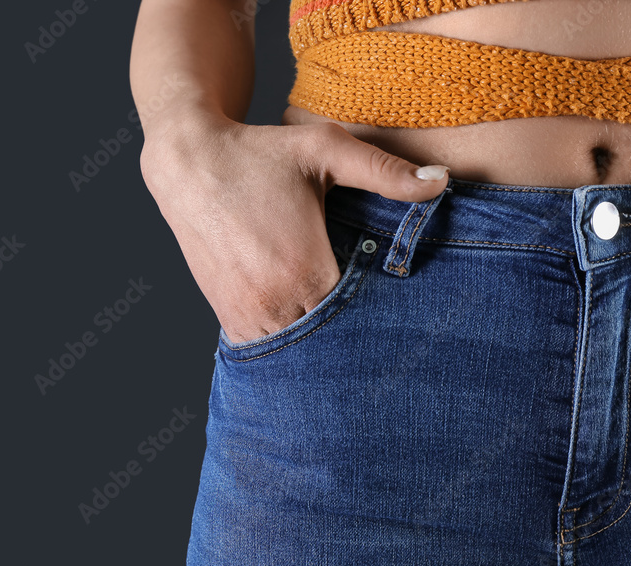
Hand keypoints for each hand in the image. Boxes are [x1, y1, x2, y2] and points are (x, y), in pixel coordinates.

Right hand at [139, 107, 448, 345]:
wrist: (189, 163)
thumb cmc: (260, 153)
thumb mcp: (326, 149)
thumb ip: (386, 171)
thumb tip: (442, 182)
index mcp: (306, 269)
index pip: (359, 316)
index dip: (380, 316)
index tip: (398, 315)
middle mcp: (275, 299)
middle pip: (330, 339)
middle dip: (352, 336)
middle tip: (381, 341)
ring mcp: (247, 311)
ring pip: (296, 351)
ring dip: (318, 345)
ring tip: (344, 338)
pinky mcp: (226, 313)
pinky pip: (263, 348)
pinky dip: (286, 346)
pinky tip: (305, 333)